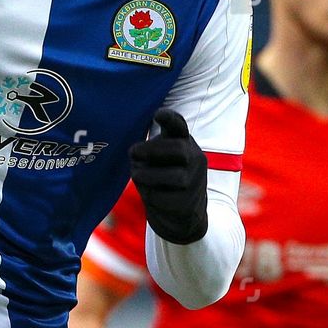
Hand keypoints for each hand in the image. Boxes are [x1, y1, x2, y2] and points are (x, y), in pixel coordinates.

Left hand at [128, 108, 207, 245]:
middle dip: (152, 150)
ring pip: (173, 176)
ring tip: (136, 175)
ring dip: (148, 175)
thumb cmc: (162, 176)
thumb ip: (148, 150)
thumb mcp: (158, 157)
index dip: (170, 119)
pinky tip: (148, 194)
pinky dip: (150, 195)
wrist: (180, 213)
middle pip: (178, 148)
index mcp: (184, 141)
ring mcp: (195, 181)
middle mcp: (195, 158)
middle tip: (132, 152)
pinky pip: (165, 197)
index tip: (158, 114)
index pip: (179, 126)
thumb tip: (135, 154)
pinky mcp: (189, 203)